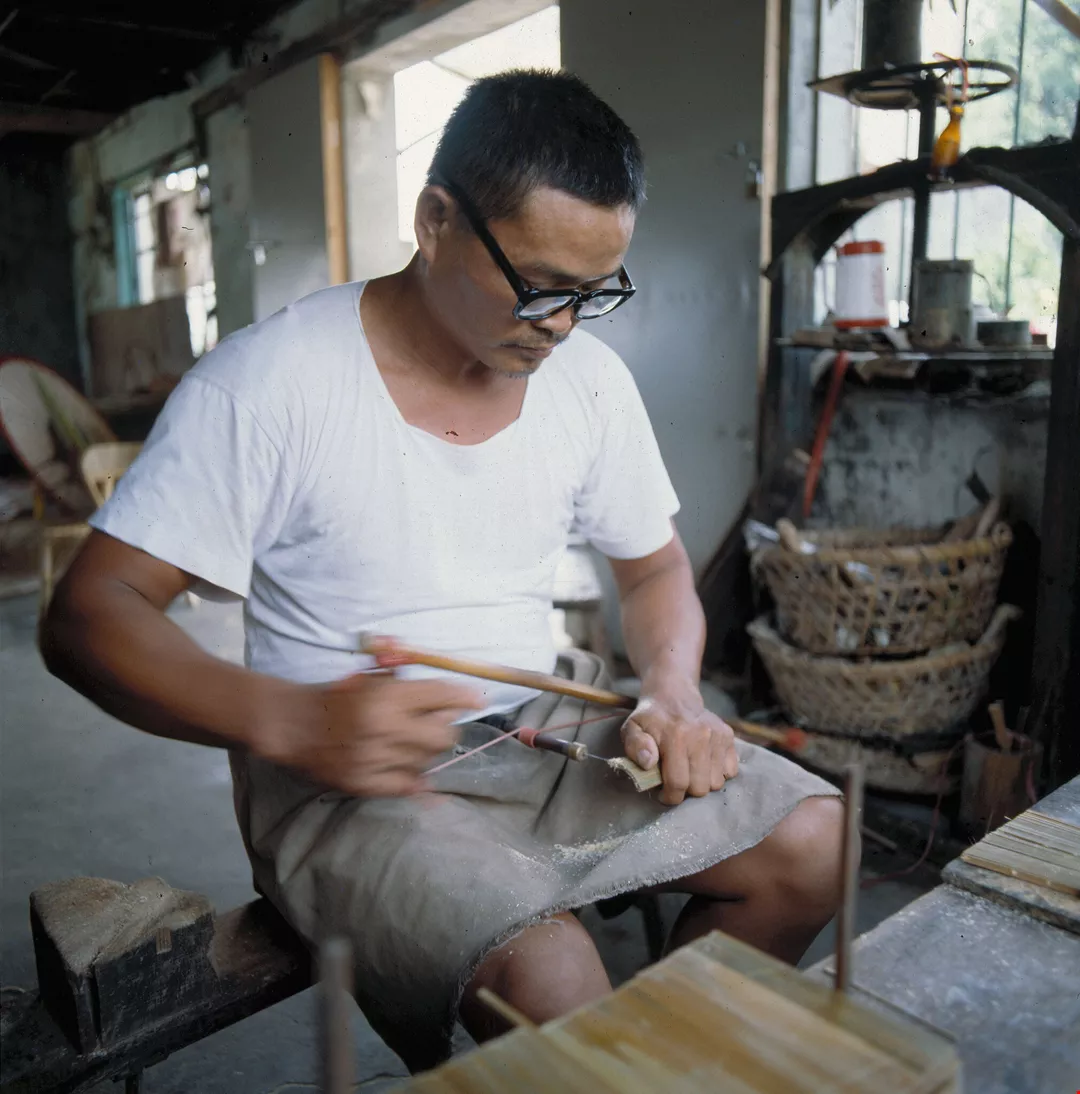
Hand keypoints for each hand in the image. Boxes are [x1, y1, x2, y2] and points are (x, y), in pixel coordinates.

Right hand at [254, 672, 479, 796]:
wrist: (293, 724)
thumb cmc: (338, 696)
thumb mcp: (373, 678)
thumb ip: (411, 685)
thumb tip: (457, 696)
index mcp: (386, 696)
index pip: (441, 695)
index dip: (463, 698)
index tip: (476, 699)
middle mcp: (384, 728)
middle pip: (443, 735)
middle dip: (446, 727)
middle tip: (436, 723)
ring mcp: (374, 759)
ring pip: (427, 762)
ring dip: (426, 752)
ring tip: (410, 743)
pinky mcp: (364, 783)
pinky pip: (406, 787)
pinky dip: (416, 779)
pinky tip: (416, 771)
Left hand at [621, 685, 738, 806]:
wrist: (673, 694)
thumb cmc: (650, 718)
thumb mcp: (632, 729)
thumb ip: (635, 746)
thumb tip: (648, 763)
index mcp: (675, 736)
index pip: (678, 782)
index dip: (670, 796)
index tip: (663, 794)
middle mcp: (700, 736)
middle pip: (700, 787)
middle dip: (686, 791)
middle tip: (676, 780)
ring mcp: (717, 735)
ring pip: (716, 782)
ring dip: (702, 782)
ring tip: (689, 770)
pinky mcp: (728, 736)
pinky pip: (730, 771)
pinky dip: (717, 773)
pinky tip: (703, 763)